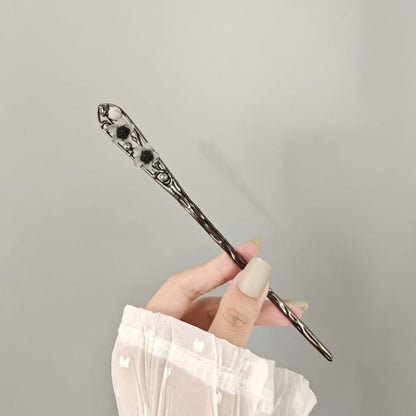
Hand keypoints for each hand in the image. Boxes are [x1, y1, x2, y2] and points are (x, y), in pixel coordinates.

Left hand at [145, 239, 307, 347]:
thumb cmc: (187, 411)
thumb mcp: (218, 359)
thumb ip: (235, 317)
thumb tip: (252, 276)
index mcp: (148, 332)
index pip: (185, 283)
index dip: (220, 264)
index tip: (249, 251)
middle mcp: (160, 338)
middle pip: (205, 301)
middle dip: (245, 294)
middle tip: (274, 287)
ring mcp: (177, 350)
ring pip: (216, 319)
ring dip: (250, 313)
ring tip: (283, 314)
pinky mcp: (192, 361)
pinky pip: (219, 335)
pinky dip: (242, 330)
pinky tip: (262, 329)